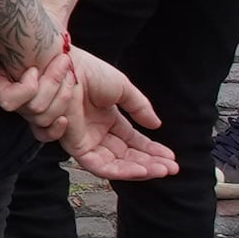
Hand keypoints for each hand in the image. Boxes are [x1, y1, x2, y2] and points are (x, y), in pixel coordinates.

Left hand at [0, 38, 173, 180]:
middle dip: (150, 164)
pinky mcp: (74, 146)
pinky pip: (96, 165)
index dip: (152, 151)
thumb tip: (157, 125)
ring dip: (138, 170)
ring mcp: (84, 140)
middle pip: (126, 157)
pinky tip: (140, 168)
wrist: (66, 67)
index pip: (133, 142)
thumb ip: (139, 108)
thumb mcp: (122, 89)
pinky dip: (118, 170)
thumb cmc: (89, 72)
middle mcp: (96, 133)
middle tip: (171, 169)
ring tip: (160, 170)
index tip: (172, 159)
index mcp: (107, 120)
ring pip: (113, 165)